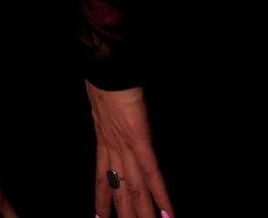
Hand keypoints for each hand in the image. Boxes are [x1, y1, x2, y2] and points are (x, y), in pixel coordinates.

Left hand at [87, 82, 172, 217]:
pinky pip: (151, 173)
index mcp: (103, 139)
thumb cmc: (107, 77)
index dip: (101, 198)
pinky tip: (168, 213)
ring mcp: (126, 146)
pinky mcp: (139, 139)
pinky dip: (160, 195)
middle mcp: (112, 148)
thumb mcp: (102, 100)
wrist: (106, 65)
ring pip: (135, 188)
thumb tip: (116, 119)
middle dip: (124, 214)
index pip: (101, 176)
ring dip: (143, 213)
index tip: (99, 216)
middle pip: (119, 189)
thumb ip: (109, 115)